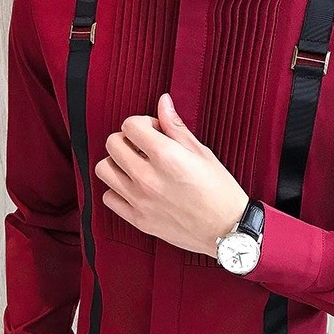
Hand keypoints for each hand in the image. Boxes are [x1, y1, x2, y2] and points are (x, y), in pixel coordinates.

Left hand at [94, 93, 249, 257]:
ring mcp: (140, 200)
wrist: (228, 229)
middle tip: (143, 147)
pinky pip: (109, 198)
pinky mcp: (139, 220)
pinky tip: (133, 188)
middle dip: (127, 140)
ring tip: (135, 167)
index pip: (130, 125)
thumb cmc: (221, 192)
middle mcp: (148, 178)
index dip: (142, 123)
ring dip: (117, 163)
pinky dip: (117, 190)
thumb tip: (163, 103)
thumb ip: (176, 127)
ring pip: (104, 170)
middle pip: (112, 144)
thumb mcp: (202, 153)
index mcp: (166, 156)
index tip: (154, 132)